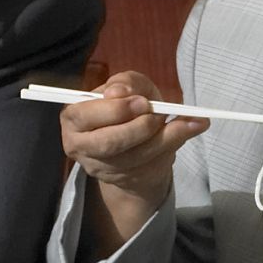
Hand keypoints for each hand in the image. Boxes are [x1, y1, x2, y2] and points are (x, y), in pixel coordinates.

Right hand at [59, 70, 202, 254]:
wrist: (134, 139)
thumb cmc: (127, 106)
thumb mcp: (129, 86)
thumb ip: (126, 82)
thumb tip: (119, 90)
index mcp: (74, 116)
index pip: (85, 115)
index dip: (115, 110)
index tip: (143, 102)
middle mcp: (80, 145)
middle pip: (107, 143)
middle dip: (138, 128)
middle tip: (159, 115)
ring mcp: (100, 168)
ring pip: (133, 158)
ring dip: (163, 139)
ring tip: (187, 122)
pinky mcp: (122, 181)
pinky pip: (148, 168)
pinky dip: (171, 149)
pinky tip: (189, 131)